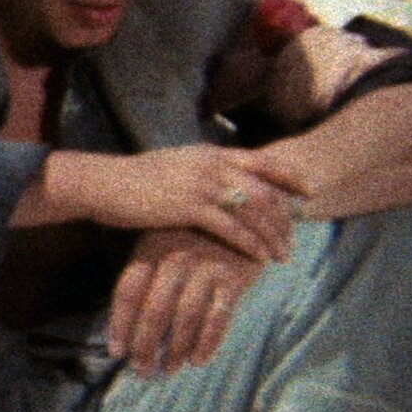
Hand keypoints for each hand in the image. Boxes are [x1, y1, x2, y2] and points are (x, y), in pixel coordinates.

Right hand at [57, 145, 309, 263]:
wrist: (103, 183)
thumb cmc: (134, 178)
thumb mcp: (174, 164)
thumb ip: (201, 168)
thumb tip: (219, 177)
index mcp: (211, 153)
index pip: (263, 160)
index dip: (289, 176)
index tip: (308, 192)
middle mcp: (213, 165)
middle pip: (264, 190)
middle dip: (284, 217)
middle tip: (294, 237)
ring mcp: (203, 184)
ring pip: (253, 211)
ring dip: (272, 235)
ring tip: (282, 255)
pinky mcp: (190, 207)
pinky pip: (232, 228)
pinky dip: (250, 244)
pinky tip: (259, 258)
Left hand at [110, 225, 264, 375]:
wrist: (241, 213)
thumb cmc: (189, 235)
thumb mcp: (159, 239)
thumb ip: (141, 271)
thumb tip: (122, 319)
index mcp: (151, 248)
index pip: (128, 292)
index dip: (120, 325)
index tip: (117, 352)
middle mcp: (176, 258)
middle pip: (155, 310)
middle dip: (146, 346)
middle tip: (142, 370)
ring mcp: (206, 268)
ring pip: (186, 318)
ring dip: (176, 349)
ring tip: (169, 369)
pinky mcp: (233, 279)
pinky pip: (218, 318)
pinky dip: (207, 343)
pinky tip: (197, 360)